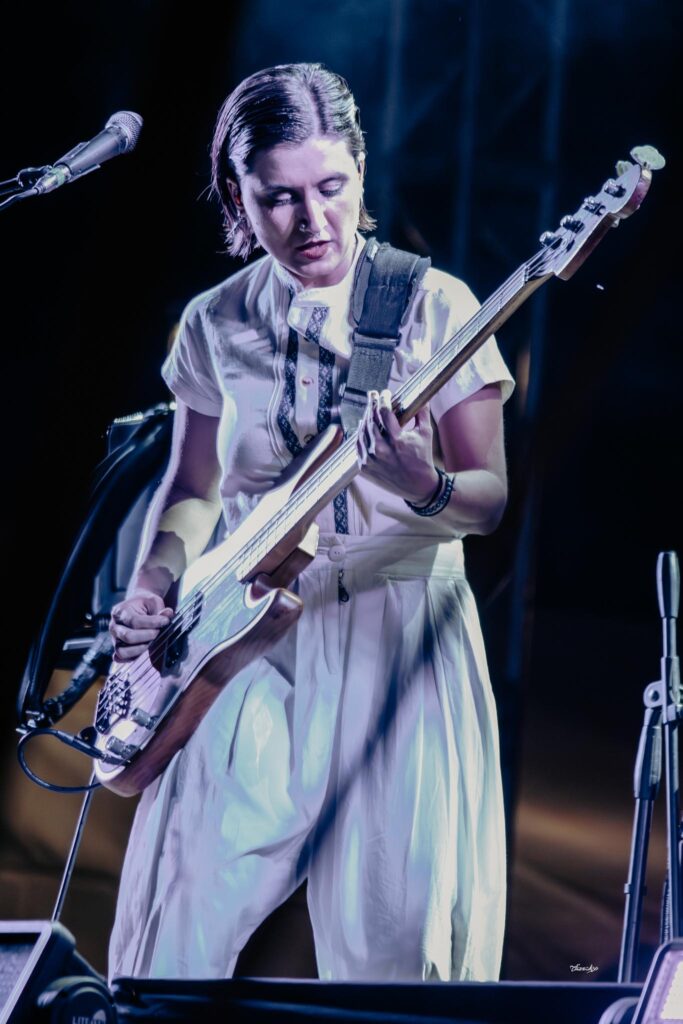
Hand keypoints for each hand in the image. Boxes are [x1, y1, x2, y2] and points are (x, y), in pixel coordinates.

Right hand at [110, 590, 173, 661]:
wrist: (137, 607)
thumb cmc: (145, 604)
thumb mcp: (153, 602)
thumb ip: (160, 609)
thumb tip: (168, 614)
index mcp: (120, 611)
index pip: (135, 621)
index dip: (152, 623)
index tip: (165, 621)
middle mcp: (114, 626)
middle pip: (128, 636)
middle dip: (148, 636)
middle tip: (158, 632)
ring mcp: (114, 639)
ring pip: (122, 651)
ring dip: (141, 648)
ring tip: (151, 641)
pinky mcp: (117, 649)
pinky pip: (121, 658)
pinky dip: (133, 657)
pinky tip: (144, 649)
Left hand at [357, 389, 439, 503]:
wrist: (418, 486)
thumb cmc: (423, 459)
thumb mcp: (425, 434)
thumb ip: (422, 413)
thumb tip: (422, 397)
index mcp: (397, 440)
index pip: (384, 412)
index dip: (383, 399)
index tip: (384, 393)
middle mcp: (381, 450)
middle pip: (371, 420)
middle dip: (372, 404)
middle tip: (372, 395)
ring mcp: (370, 460)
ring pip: (362, 432)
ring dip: (365, 418)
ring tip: (369, 410)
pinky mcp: (364, 467)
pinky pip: (358, 446)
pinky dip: (360, 434)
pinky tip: (363, 426)